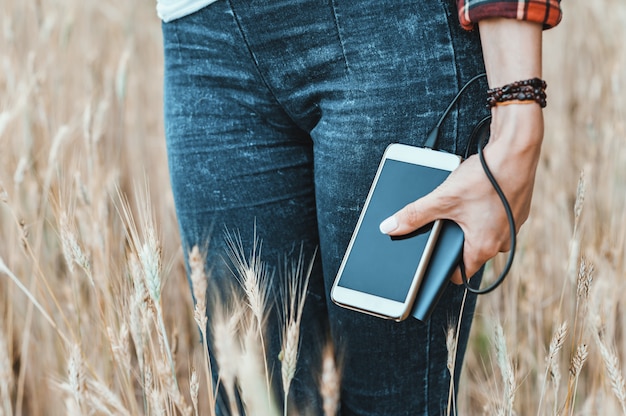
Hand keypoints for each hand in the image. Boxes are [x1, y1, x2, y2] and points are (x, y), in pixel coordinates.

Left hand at [379, 103, 543, 282]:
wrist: (517, 151)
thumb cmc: (488, 176)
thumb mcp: (443, 198)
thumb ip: (414, 215)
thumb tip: (390, 227)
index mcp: (484, 247)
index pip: (460, 273)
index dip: (443, 269)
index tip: (434, 260)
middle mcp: (502, 242)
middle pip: (470, 251)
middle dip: (455, 239)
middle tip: (445, 220)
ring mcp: (513, 226)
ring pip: (483, 232)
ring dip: (470, 222)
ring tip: (462, 203)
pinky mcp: (518, 211)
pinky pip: (495, 217)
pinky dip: (485, 209)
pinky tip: (478, 193)